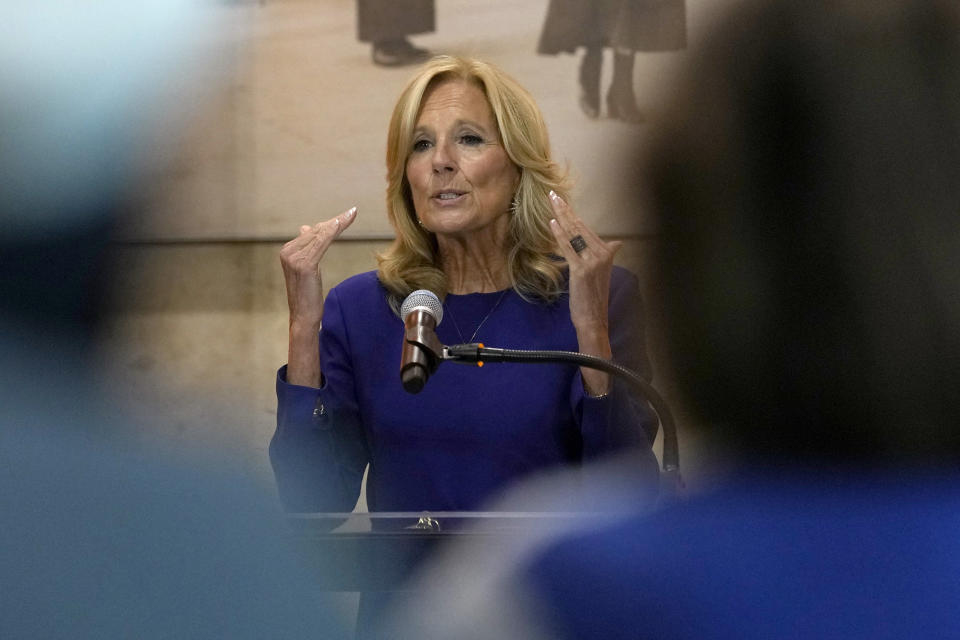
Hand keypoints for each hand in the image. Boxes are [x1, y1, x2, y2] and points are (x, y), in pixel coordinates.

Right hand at [280, 206, 356, 387]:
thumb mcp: (307, 268)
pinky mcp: (304, 264)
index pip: (312, 233)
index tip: (345, 215)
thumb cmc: (308, 295)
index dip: (329, 224)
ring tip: (352, 214)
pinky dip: (332, 232)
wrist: (304, 316)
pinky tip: (340, 224)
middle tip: (352, 212)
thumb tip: (307, 228)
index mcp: (287, 251)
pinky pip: (321, 244)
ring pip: (320, 235)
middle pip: (316, 231)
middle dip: (336, 222)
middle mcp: (287, 252)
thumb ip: (307, 248)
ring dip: (337, 223)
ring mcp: (294, 257)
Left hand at [548, 191, 621, 394]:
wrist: (594, 319)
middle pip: (580, 227)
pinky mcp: (582, 270)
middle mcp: (603, 254)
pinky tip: (552, 223)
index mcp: (607, 252)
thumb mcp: (600, 274)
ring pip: (574, 234)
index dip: (573, 215)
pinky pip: (568, 248)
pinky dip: (560, 235)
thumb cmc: (592, 298)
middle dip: (566, 210)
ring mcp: (593, 261)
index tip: (562, 202)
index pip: (586, 229)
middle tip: (552, 194)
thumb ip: (601, 257)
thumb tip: (613, 244)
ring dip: (561, 216)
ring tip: (551, 202)